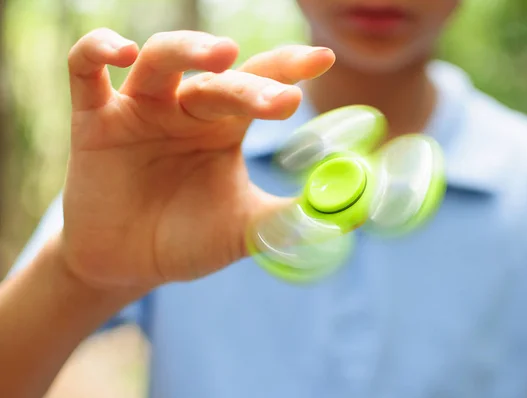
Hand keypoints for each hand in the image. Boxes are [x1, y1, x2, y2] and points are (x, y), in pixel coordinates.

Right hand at [60, 28, 334, 290]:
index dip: (290, 67)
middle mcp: (186, 108)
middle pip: (220, 78)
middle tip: (279, 99)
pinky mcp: (93, 119)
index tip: (323, 59)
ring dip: (189, 50)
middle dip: (250, 85)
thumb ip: (288, 220)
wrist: (127, 264)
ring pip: (163, 59)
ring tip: (222, 55)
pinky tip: (123, 53)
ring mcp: (140, 108)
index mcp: (225, 127)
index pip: (261, 82)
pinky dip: (98, 51)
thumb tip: (347, 217)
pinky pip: (85, 70)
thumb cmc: (187, 241)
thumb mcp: (244, 230)